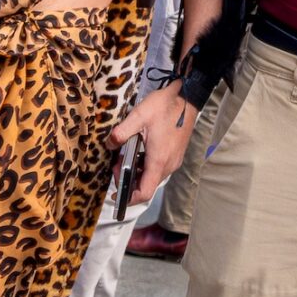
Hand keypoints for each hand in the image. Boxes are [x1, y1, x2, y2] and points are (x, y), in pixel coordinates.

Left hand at [112, 81, 196, 204]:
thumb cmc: (164, 106)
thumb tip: (109, 144)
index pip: (144, 192)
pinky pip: (158, 169)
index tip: (115, 194)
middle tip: (116, 162)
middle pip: (146, 186)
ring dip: (136, 172)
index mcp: (158, 161)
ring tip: (125, 155)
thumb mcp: (138, 116)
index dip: (128, 198)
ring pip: (152, 177)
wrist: (187, 97)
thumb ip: (121, 133)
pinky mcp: (175, 155)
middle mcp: (168, 166)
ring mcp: (174, 161)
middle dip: (128, 180)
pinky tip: (138, 151)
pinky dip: (144, 166)